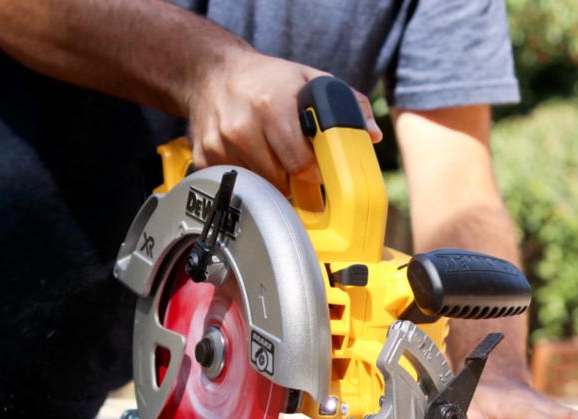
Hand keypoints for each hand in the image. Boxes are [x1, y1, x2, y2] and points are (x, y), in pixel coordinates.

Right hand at [186, 50, 381, 193]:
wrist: (212, 73)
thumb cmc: (268, 80)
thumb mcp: (310, 80)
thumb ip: (347, 104)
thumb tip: (372, 134)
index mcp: (272, 107)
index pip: (301, 165)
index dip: (315, 174)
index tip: (321, 174)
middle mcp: (242, 126)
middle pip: (281, 181)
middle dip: (295, 181)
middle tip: (300, 169)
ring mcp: (220, 144)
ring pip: (260, 186)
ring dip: (273, 181)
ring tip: (275, 157)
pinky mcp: (205, 157)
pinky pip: (238, 183)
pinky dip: (250, 178)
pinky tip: (251, 157)